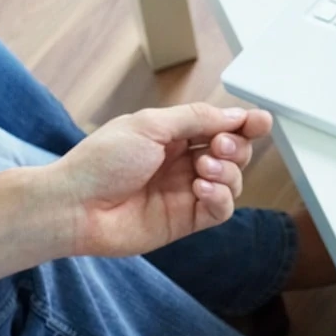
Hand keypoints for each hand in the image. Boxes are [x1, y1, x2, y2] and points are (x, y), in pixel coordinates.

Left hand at [51, 104, 270, 257]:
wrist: (75, 205)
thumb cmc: (102, 161)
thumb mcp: (150, 126)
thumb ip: (195, 119)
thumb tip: (232, 115)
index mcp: (171, 134)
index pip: (219, 126)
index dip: (243, 123)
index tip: (260, 121)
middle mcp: (181, 162)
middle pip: (233, 152)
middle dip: (236, 145)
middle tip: (219, 145)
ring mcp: (184, 192)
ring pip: (231, 180)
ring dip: (228, 171)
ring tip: (204, 168)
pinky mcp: (184, 220)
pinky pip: (220, 209)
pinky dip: (220, 197)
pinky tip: (202, 189)